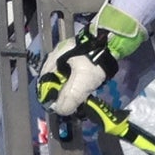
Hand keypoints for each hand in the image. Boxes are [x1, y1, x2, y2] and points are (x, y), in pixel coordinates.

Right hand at [38, 1, 144, 115]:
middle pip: (53, 81)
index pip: (43, 84)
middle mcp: (56, 57)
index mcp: (52, 61)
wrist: (110, 43)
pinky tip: (84, 87)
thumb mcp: (80, 83)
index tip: (59, 107)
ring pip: (64, 78)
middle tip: (71, 104)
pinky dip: (77, 82)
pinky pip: (73, 73)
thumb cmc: (92, 62)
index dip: (50, 97)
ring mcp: (67, 55)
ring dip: (70, 88)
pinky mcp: (78, 56)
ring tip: (79, 97)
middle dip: (61, 94)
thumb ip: (69, 98)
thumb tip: (60, 110)